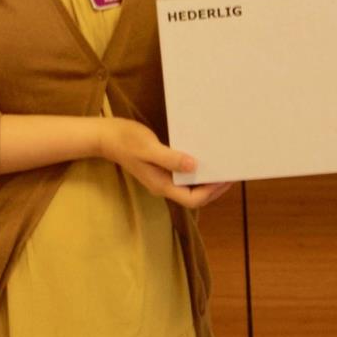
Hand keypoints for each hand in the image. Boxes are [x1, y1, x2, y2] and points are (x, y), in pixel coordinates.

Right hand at [101, 117, 232, 208]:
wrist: (106, 137)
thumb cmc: (126, 141)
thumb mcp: (148, 148)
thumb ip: (170, 158)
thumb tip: (194, 166)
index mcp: (162, 185)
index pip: (192, 199)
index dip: (211, 192)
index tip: (225, 179)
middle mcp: (164, 185)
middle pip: (195, 196)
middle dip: (214, 188)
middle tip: (230, 174)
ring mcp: (162, 179)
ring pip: (190, 187)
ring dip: (207, 180)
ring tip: (221, 167)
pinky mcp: (162, 170)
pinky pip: (184, 176)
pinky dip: (196, 171)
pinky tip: (204, 160)